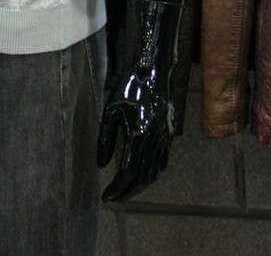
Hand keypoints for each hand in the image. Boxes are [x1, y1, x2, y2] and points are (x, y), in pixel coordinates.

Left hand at [97, 0, 180, 200]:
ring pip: (154, 172)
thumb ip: (104, 139)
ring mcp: (164, 138)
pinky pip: (163, 161)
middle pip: (142, 177)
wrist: (153, 72)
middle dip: (128, 192)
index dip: (116, 187)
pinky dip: (153, 174)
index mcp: (137, 134)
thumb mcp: (110, 110)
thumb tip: (101, 166)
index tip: (106, 197)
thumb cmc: (127, 88)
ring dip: (140, 186)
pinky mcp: (169, 134)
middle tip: (115, 199)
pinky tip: (143, 176)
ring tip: (126, 191)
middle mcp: (153, 140)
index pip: (126, 171)